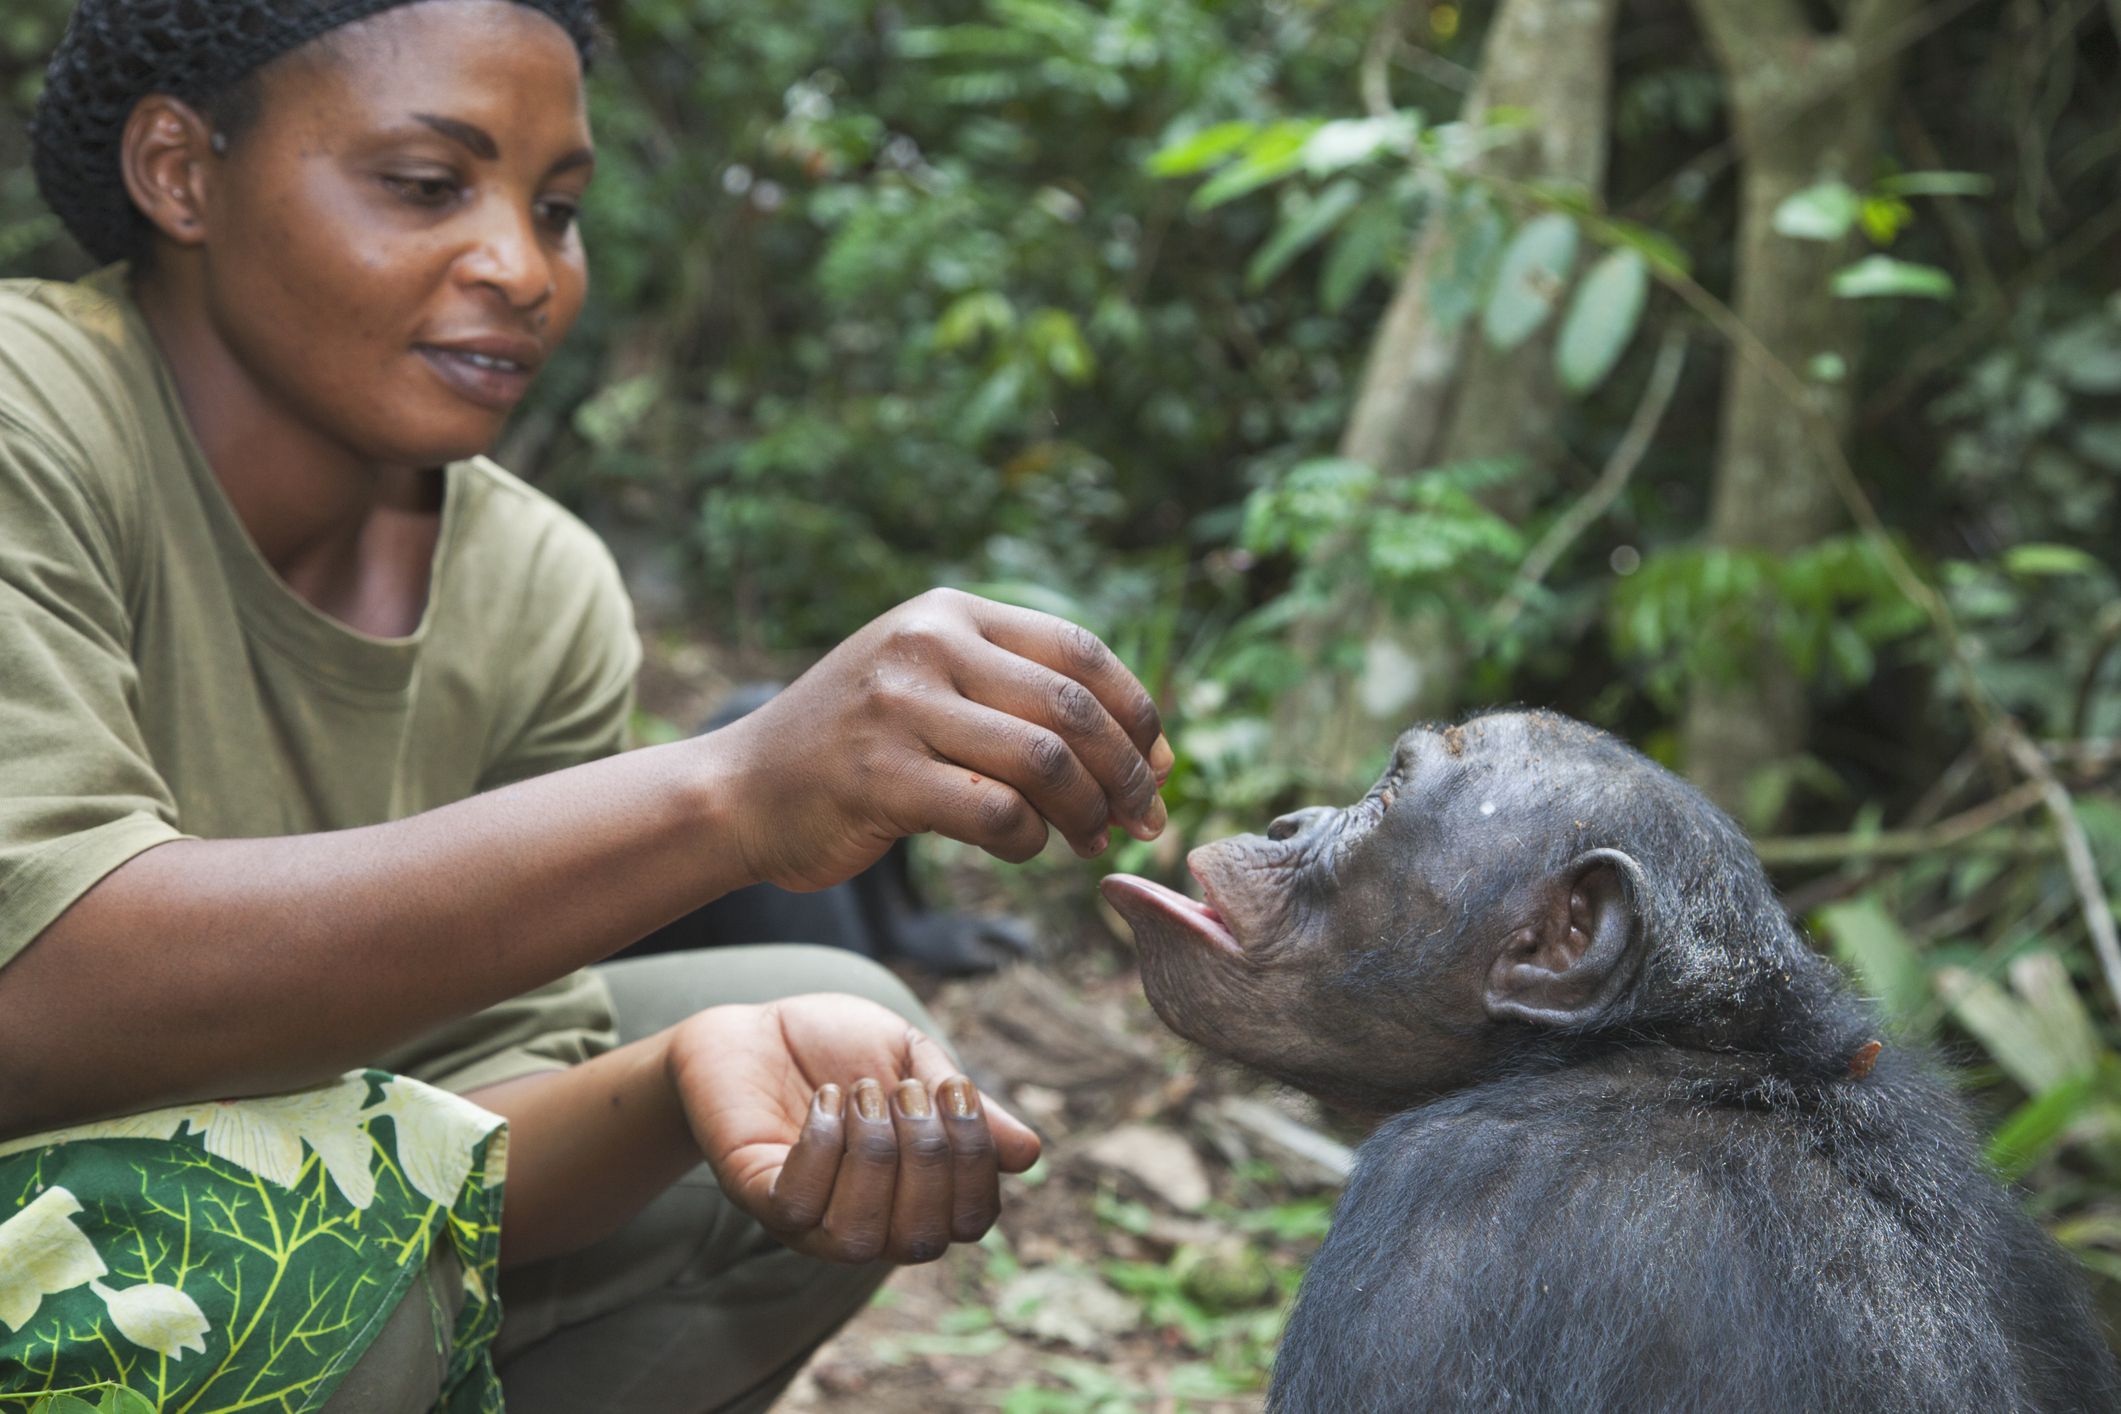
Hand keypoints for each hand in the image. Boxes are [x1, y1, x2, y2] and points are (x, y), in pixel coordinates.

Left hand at [671, 995, 1041, 1263]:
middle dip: (928, 1156)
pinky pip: (800, 1205)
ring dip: (876, 1154)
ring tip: (862, 1091)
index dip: (976, 1162)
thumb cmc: (835, 1047)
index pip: (971, 1221)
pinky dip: (824, 1145)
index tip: (954, 1088)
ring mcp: (810, 1218)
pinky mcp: (759, 1196)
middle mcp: (867, 1220)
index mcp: (914, 1193)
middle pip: (923, 1240)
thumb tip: (1028, 1154)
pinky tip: (826, 1100)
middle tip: (907, 1090)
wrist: (751, 1025)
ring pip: (862, 1238)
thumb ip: (962, 1104)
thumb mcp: (913, 1060)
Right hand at [711, 588, 1172, 890]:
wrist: (740, 791)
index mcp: (948, 613)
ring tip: (1089, 842)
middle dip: (1127, 773)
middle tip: (1143, 821)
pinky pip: (995, 813)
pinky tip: (1023, 850)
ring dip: (1086, 813)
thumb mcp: (930, 686)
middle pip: (1072, 708)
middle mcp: (925, 645)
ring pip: (1044, 761)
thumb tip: (1150, 750)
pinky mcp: (879, 776)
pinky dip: (1028, 842)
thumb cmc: (855, 749)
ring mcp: (898, 707)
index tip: (1162, 764)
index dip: (1138, 711)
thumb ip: (1019, 696)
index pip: (1079, 649)